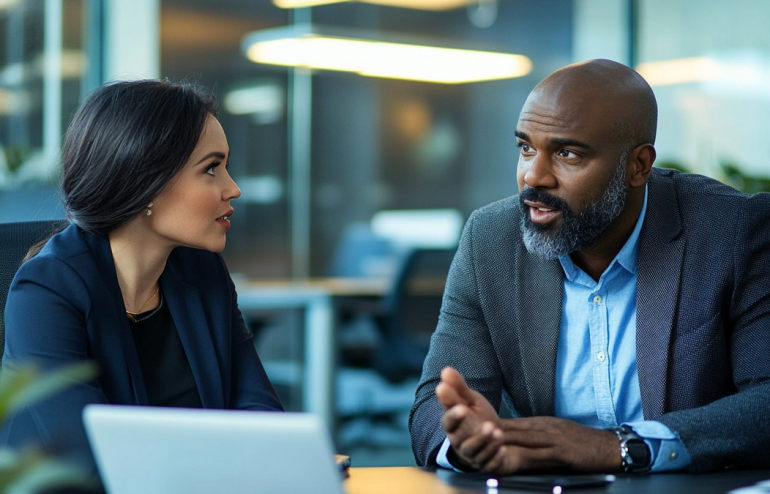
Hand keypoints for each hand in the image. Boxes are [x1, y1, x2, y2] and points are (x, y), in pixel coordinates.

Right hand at [435, 367, 504, 469]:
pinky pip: (489, 465)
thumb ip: (458, 388)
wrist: (491, 436)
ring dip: (487, 444)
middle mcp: (459, 442)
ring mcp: (473, 456)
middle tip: (488, 424)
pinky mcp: (486, 465)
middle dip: (476, 434)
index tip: (461, 408)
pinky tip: (503, 450)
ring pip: (476, 453)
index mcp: (453, 426)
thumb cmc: (476, 416)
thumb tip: (446, 369)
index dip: (454, 416)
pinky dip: (495, 458)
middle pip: (463, 440)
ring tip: (498, 433)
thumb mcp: (470, 401)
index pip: (448, 423)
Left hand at [482, 417, 622, 473]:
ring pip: (521, 438)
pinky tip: (510, 457)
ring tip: (481, 441)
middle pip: (510, 428)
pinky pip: (538, 453)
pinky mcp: (561, 450)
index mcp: (538, 424)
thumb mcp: (552, 432)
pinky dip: (522, 454)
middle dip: (488, 429)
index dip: (487, 424)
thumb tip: (510, 437)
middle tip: (468, 429)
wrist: (606, 446)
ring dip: (501, 439)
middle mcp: (542, 428)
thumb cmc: (578, 442)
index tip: (469, 424)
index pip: (508, 423)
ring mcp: (551, 438)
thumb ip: (532, 434)